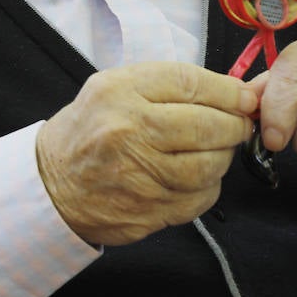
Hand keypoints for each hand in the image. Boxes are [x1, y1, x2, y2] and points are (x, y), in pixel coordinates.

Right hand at [36, 62, 255, 245]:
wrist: (51, 183)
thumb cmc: (90, 127)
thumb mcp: (116, 87)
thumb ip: (169, 84)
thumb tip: (234, 92)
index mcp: (120, 92)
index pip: (190, 83)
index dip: (228, 91)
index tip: (244, 97)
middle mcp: (128, 131)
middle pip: (206, 125)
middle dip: (234, 124)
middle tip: (239, 124)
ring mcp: (137, 176)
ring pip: (209, 165)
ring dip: (224, 156)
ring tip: (218, 148)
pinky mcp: (146, 212)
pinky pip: (199, 199)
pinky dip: (209, 186)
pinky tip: (198, 176)